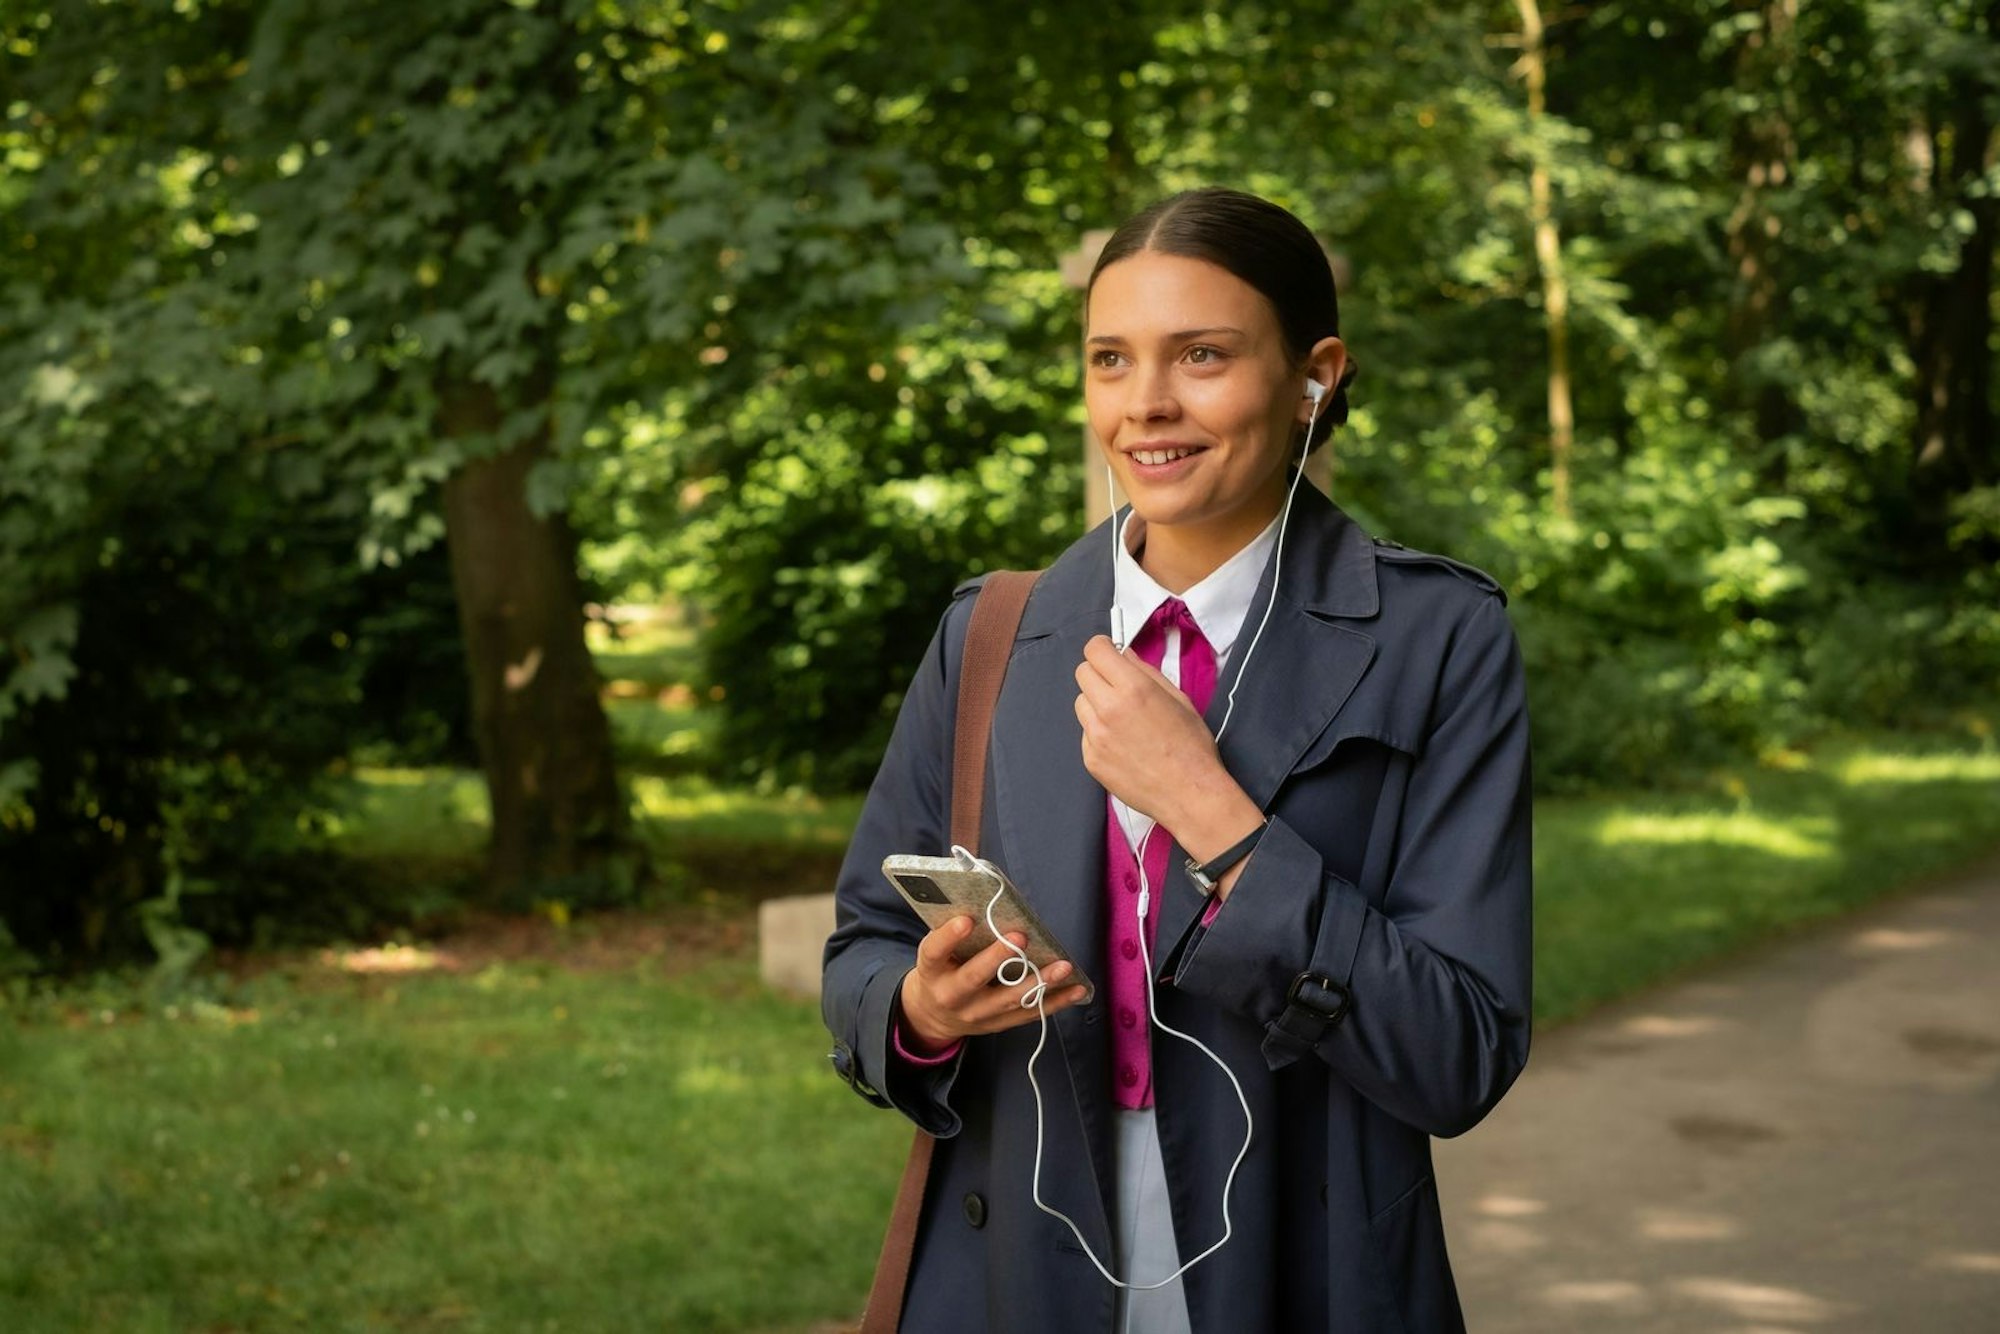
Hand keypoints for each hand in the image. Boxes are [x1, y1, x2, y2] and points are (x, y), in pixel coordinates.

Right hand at [898, 916, 1090, 1052]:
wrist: (932, 1014)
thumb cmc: (941, 969)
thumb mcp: (936, 950)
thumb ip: (953, 930)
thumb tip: (985, 893)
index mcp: (931, 971)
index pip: (935, 953)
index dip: (948, 937)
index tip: (966, 918)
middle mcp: (951, 995)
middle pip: (974, 978)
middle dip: (998, 958)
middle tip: (1021, 937)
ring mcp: (976, 1014)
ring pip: (1008, 1000)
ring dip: (1039, 982)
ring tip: (1063, 966)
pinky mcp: (997, 1024)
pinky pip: (1029, 1014)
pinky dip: (1055, 1002)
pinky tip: (1077, 988)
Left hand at [1072, 635, 1258, 853]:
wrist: (1188, 793)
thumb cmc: (1192, 746)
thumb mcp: (1179, 700)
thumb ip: (1147, 673)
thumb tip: (1125, 656)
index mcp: (1133, 688)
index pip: (1095, 650)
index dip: (1103, 649)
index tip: (1110, 655)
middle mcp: (1108, 709)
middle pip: (1082, 673)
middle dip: (1099, 674)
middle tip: (1118, 686)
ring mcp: (1096, 736)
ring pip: (1081, 703)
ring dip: (1096, 704)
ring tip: (1123, 720)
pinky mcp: (1090, 759)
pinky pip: (1085, 733)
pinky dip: (1098, 733)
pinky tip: (1122, 744)